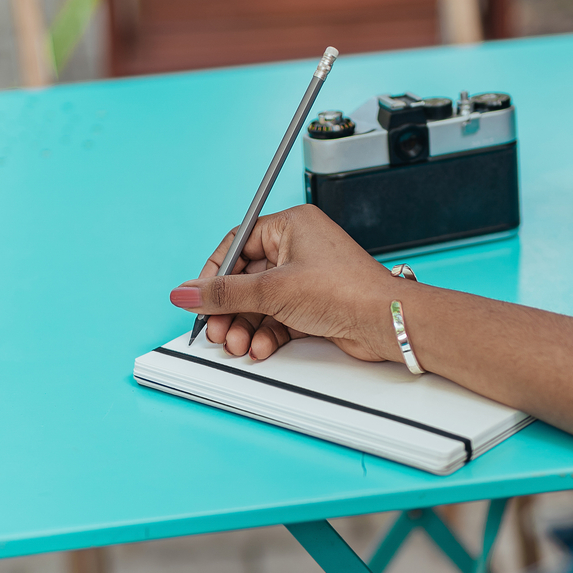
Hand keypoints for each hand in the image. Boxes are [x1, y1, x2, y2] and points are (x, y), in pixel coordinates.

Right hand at [169, 205, 402, 362]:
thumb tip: (186, 292)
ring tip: (237, 343)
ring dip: (245, 326)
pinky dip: (266, 333)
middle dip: (229, 309)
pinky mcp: (314, 304)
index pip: (237, 244)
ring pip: (261, 302)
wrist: (385, 321)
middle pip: (246, 278)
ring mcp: (307, 277)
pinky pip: (278, 317)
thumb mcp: (273, 291)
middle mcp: (299, 248)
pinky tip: (261, 346)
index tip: (198, 297)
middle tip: (216, 329)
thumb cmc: (346, 290)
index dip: (214, 273)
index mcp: (291, 226)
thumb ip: (225, 294)